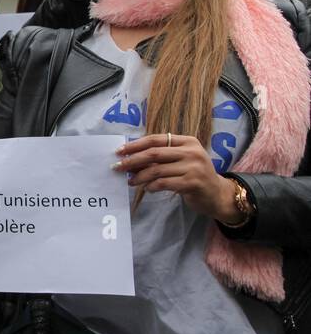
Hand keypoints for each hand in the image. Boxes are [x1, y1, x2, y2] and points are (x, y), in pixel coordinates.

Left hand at [113, 134, 239, 221]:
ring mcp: (194, 167)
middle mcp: (192, 151)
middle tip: (117, 167)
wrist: (216, 194)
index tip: (119, 151)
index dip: (135, 145)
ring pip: (157, 169)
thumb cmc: (193, 175)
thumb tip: (129, 159)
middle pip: (154, 153)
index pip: (156, 139)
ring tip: (131, 182)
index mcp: (188, 141)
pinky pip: (164, 183)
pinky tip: (147, 189)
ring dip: (139, 176)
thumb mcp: (180, 161)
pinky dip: (151, 186)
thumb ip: (160, 158)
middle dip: (132, 160)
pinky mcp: (192, 183)